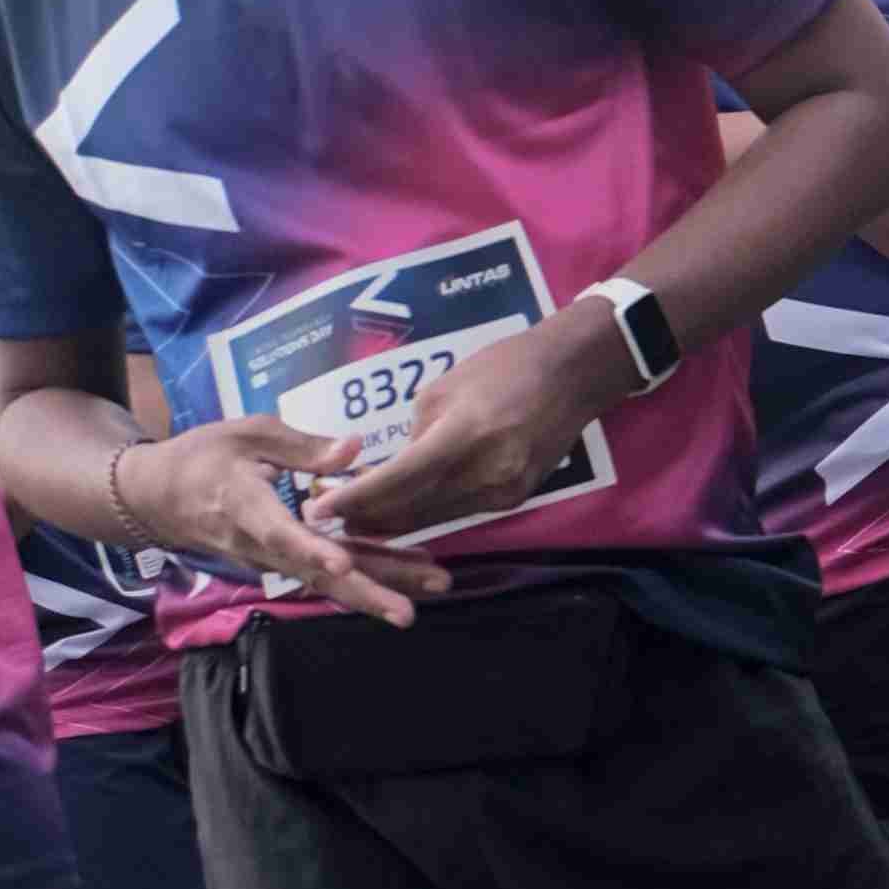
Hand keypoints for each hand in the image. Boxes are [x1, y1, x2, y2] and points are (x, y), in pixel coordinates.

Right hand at [120, 415, 438, 623]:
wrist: (161, 497)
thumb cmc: (204, 456)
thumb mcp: (247, 433)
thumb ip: (301, 445)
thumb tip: (355, 450)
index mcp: (244, 504)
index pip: (278, 533)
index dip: (310, 550)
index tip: (343, 563)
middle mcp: (259, 543)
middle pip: (313, 574)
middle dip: (364, 592)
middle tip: (409, 611)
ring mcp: (271, 559)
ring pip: (326, 581)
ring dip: (377, 589)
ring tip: (430, 591)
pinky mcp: (281, 562)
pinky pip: (325, 576)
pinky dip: (366, 578)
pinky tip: (408, 577)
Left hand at [329, 307, 630, 543]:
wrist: (571, 374)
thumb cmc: (502, 366)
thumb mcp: (444, 388)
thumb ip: (417, 434)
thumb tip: (396, 469)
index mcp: (462, 435)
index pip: (397, 479)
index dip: (354, 499)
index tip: (317, 511)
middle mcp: (483, 472)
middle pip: (411, 509)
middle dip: (366, 518)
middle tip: (326, 521)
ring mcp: (502, 491)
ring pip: (434, 518)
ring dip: (394, 522)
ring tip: (356, 522)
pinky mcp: (514, 499)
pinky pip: (459, 511)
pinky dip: (428, 513)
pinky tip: (403, 513)